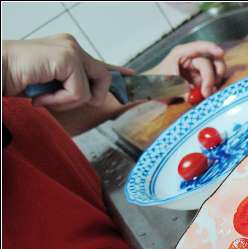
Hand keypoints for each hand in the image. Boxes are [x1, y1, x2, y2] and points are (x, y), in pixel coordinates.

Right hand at [2, 34, 132, 110]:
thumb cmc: (15, 80)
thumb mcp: (51, 86)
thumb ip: (71, 86)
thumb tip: (93, 97)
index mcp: (67, 49)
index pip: (99, 63)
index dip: (116, 71)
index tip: (131, 75)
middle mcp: (71, 46)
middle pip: (103, 78)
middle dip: (90, 97)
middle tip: (59, 100)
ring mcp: (70, 50)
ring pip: (91, 90)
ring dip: (68, 101)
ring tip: (44, 97)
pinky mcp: (67, 58)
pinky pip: (79, 93)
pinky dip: (60, 101)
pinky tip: (41, 96)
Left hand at [146, 41, 225, 97]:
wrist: (150, 90)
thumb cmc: (155, 83)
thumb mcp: (167, 84)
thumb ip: (182, 89)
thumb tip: (195, 95)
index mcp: (181, 53)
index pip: (199, 47)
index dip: (211, 48)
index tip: (220, 53)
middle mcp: (191, 59)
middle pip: (211, 60)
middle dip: (214, 74)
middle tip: (211, 88)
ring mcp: (196, 68)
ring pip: (213, 71)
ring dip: (214, 81)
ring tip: (207, 93)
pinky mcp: (199, 78)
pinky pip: (210, 81)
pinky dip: (211, 87)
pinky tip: (206, 93)